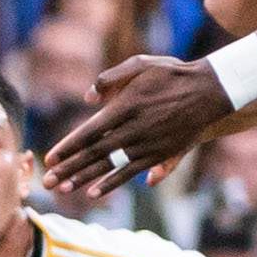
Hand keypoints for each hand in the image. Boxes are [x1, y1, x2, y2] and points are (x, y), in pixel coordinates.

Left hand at [43, 52, 233, 199]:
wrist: (209, 93)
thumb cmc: (171, 75)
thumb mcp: (142, 64)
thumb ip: (111, 78)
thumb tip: (87, 99)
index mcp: (126, 106)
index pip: (89, 132)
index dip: (68, 146)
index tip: (49, 157)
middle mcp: (134, 129)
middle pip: (94, 154)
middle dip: (68, 169)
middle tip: (47, 182)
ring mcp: (147, 145)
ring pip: (109, 166)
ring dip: (84, 179)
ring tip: (63, 190)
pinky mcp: (158, 155)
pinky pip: (130, 173)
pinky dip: (112, 183)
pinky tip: (94, 193)